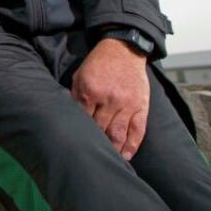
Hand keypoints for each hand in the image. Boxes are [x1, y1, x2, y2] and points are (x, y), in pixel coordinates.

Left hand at [70, 38, 148, 160]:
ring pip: (117, 134)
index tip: (75, 143)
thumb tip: (69, 116)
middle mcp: (109, 99)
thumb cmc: (99, 63)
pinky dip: (132, 146)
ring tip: (107, 161)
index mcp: (90, 91)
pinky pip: (138, 131)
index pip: (82, 119)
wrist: (123, 49)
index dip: (79, 132)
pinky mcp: (141, 106)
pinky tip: (126, 156)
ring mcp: (126, 104)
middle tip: (88, 156)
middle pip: (99, 129)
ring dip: (112, 150)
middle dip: (94, 143)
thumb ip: (75, 95)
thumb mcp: (80, 75)